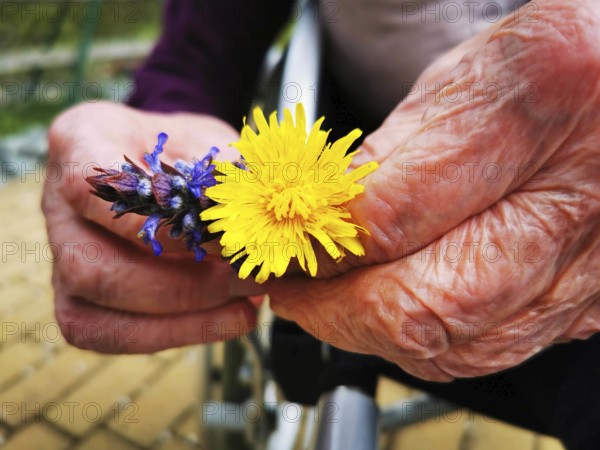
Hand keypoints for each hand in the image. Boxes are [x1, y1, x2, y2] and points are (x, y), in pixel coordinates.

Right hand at [43, 101, 263, 352]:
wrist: (163, 162)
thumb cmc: (183, 149)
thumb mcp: (207, 139)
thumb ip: (224, 170)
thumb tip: (257, 211)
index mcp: (79, 143)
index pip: (90, 187)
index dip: (151, 224)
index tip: (216, 237)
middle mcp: (58, 205)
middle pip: (90, 266)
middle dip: (178, 286)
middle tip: (243, 281)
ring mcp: (60, 256)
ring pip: (94, 310)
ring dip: (180, 318)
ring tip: (244, 307)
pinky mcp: (79, 298)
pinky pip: (110, 333)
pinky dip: (175, 333)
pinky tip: (229, 320)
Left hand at [268, 0, 599, 380]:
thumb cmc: (558, 61)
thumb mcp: (463, 75)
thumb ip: (388, 153)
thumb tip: (322, 215)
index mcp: (538, 98)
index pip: (387, 215)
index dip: (315, 246)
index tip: (278, 249)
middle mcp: (577, 193)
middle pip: (421, 303)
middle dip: (333, 311)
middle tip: (292, 291)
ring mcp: (593, 260)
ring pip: (456, 344)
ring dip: (372, 334)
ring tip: (332, 304)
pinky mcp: (594, 296)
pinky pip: (495, 348)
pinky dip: (429, 341)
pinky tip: (397, 312)